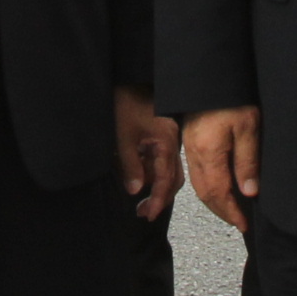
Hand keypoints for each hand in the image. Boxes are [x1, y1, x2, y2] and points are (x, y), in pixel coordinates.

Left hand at [117, 87, 181, 223]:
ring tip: (138, 196)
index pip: (166, 179)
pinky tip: (137, 175)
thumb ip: (130, 164)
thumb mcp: (123, 136)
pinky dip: (151, 172)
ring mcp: (169, 139)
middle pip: (173, 178)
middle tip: (142, 212)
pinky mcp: (163, 137)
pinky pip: (161, 161)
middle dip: (159, 197)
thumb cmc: (125, 104)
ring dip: (155, 186)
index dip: (158, 199)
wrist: (128, 81)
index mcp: (166, 142)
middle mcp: (173, 142)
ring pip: (168, 171)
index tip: (149, 214)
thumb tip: (135, 190)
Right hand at [183, 105, 260, 231]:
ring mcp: (190, 147)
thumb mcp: (248, 128)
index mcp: (208, 154)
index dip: (231, 212)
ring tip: (230, 208)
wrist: (209, 74)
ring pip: (199, 183)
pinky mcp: (190, 139)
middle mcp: (195, 154)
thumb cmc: (230, 97)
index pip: (218, 193)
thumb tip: (249, 192)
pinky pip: (196, 171)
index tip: (243, 224)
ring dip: (214, 200)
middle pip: (205, 193)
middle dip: (221, 211)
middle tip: (237, 221)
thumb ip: (247, 162)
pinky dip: (208, 185)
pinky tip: (219, 184)